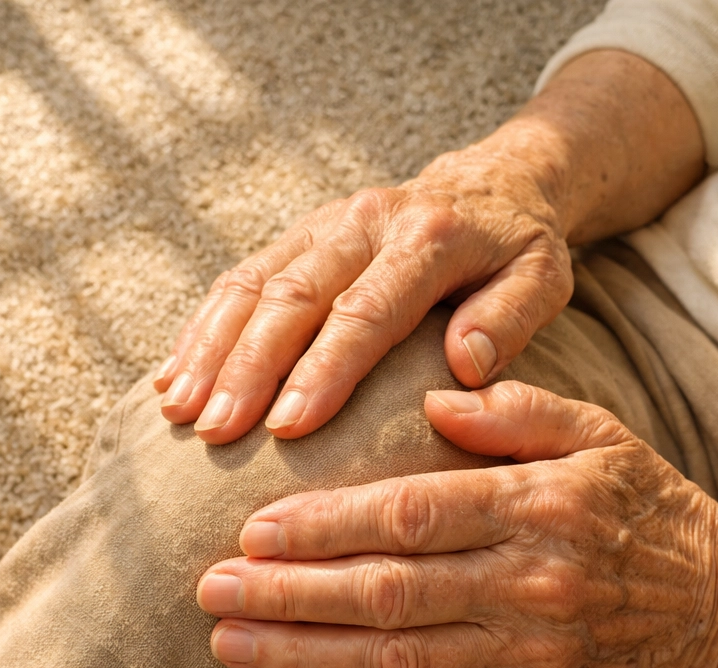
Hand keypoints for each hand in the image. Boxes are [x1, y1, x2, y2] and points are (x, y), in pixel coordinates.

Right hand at [154, 141, 572, 442]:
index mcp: (426, 238)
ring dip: (209, 350)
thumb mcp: (543, 276)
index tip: (289, 428)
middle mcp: (363, 223)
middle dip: (247, 368)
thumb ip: (510, 317)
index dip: (324, 369)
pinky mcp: (297, 236)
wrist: (490, 183)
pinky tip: (174, 376)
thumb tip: (462, 363)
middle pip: (291, 297)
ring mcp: (322, 225)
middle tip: (217, 433)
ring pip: (251, 286)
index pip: (365, 311)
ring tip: (178, 411)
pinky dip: (202, 329)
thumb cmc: (517, 248)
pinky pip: (238, 279)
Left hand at [196, 382, 717, 667]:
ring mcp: (524, 652)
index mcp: (536, 507)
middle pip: (386, 593)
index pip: (411, 516)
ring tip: (229, 644)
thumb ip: (515, 408)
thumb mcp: (597, 432)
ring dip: (303, 655)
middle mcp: (527, 584)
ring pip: (394, 660)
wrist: (710, 600)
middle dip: (289, 594)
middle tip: (210, 589)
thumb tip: (428, 393)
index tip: (252, 526)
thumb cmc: (639, 503)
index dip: (326, 525)